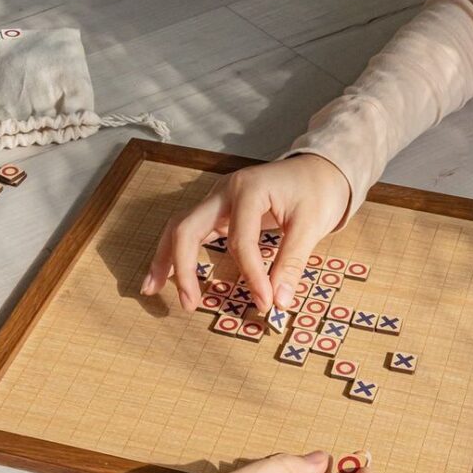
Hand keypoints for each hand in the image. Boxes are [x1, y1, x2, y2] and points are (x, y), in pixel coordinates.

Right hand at [141, 154, 350, 312]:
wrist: (320, 168)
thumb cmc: (318, 192)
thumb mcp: (313, 225)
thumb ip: (293, 263)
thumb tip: (279, 302)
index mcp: (249, 189)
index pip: (240, 241)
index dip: (251, 276)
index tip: (265, 303)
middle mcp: (224, 190)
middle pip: (188, 227)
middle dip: (183, 267)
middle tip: (189, 303)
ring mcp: (217, 199)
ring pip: (179, 227)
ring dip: (165, 259)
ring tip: (152, 290)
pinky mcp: (218, 211)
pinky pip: (189, 231)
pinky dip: (175, 253)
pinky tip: (165, 276)